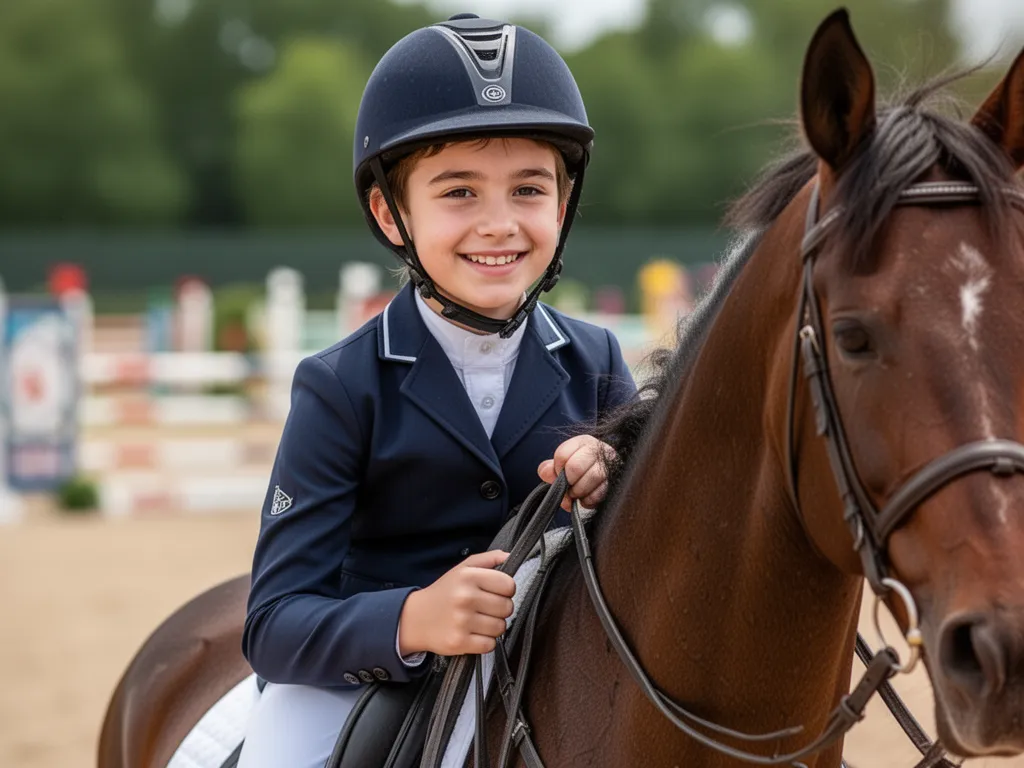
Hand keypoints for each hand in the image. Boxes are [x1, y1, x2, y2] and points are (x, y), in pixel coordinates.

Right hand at [398, 550, 514, 656]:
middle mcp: (465, 597)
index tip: (496, 592)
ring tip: (479, 621)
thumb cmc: (445, 592)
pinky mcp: (459, 642)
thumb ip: (489, 559)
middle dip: (500, 609)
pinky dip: (485, 642)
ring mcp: (462, 621)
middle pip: (507, 607)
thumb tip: (510, 556)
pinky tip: (473, 633)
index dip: (506, 590)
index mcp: (468, 576)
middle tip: (486, 608)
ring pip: (501, 627)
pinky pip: (490, 645)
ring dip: (493, 626)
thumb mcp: (463, 569)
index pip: (509, 585)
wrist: (416, 618)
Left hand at [537, 434, 615, 511]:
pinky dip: (589, 500)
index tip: (559, 475)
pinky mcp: (617, 481)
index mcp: (583, 442)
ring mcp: (610, 465)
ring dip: (579, 491)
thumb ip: (549, 469)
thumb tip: (546, 473)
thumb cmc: (578, 474)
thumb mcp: (562, 467)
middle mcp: (599, 449)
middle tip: (568, 488)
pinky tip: (585, 500)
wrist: (602, 482)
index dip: (557, 470)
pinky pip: (601, 492)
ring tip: (576, 494)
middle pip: (575, 466)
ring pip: (592, 477)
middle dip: (568, 482)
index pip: (562, 454)